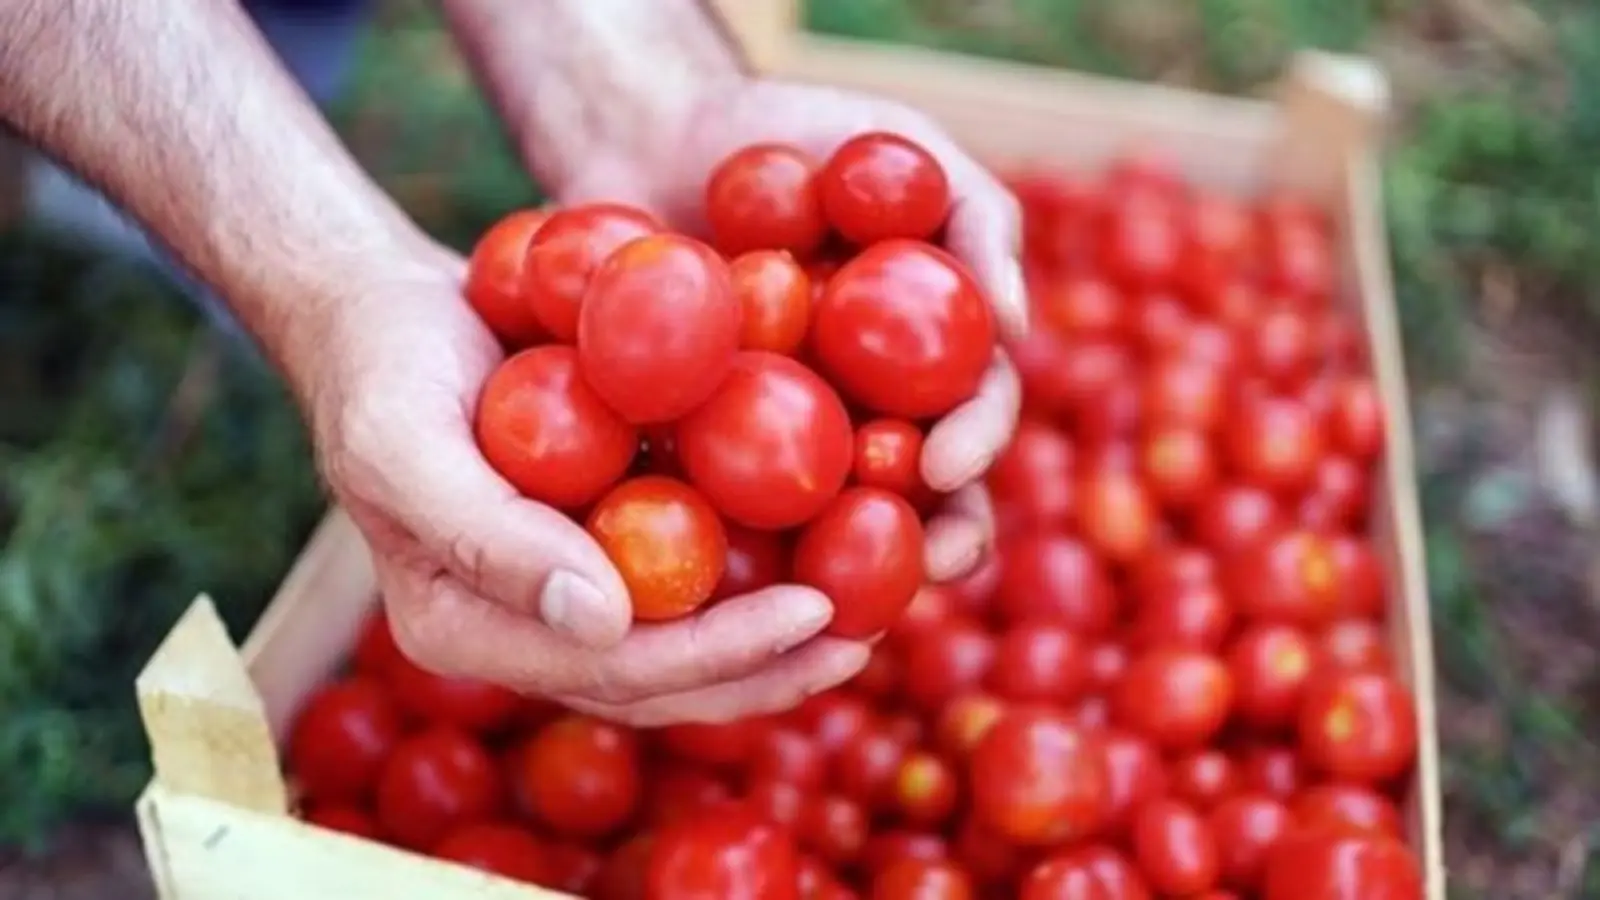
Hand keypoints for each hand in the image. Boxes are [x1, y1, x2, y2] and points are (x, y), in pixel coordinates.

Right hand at [312, 245, 868, 725]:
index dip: (716, 654)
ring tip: (872, 611)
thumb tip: (607, 622)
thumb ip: (489, 538)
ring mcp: (569, 585)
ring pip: (685, 636)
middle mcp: (528, 626)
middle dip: (766, 667)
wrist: (384, 310)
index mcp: (471, 630)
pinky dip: (759, 562)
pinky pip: (689, 568)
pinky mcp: (604, 537)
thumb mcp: (406, 443)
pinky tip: (835, 539)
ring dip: (776, 636)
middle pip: (663, 678)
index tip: (813, 613)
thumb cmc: (381, 368)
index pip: (610, 671)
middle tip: (863, 637)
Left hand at [550, 77, 1027, 581]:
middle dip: (930, 541)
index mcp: (929, 361)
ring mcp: (786, 441)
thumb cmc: (800, 131)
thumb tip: (1016, 320)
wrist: (660, 132)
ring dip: (838, 571)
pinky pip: (717, 508)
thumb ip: (976, 218)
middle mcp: (871, 413)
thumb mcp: (900, 146)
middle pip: (918, 499)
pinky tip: (708, 574)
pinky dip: (722, 541)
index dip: (973, 448)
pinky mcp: (702, 452)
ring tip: (824, 599)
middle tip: (917, 564)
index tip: (944, 463)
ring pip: (826, 527)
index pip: (972, 417)